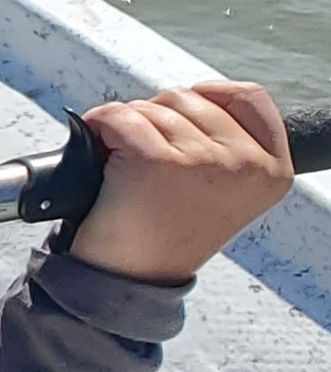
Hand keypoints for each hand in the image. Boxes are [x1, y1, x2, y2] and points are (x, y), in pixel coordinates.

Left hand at [68, 82, 292, 285]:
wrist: (129, 278)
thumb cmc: (166, 231)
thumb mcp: (222, 190)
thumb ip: (226, 145)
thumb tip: (193, 98)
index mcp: (272, 171)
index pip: (250, 98)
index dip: (211, 93)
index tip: (181, 110)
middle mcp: (246, 164)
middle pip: (189, 99)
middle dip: (156, 117)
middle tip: (143, 157)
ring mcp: (204, 161)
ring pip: (150, 107)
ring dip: (124, 127)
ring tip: (123, 166)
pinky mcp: (157, 161)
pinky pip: (118, 116)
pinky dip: (99, 127)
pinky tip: (100, 154)